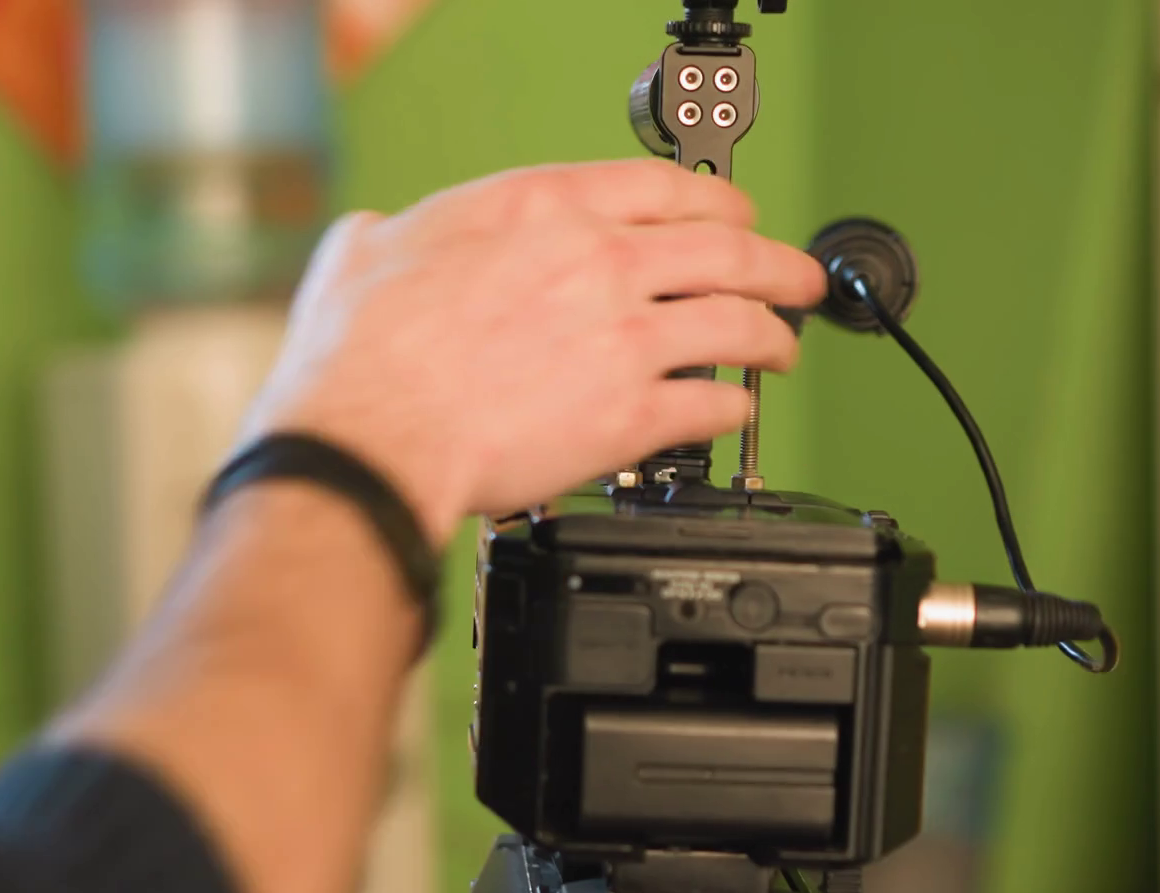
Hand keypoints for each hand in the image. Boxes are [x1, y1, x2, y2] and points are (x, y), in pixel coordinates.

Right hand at [239, 159, 827, 545]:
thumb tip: (387, 237)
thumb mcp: (365, 252)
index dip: (716, 201)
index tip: (734, 214)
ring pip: (736, 323)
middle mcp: (598, 262)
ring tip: (784, 347)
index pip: (662, 186)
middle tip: (798, 277)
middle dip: (777, 263)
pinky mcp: (630, 416)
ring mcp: (623, 338)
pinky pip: (711, 405)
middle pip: (725, 248)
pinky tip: (737, 412)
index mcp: (541, 209)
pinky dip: (734, 408)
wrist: (373, 440)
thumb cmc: (361, 359)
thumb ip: (402, 235)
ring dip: (773, 335)